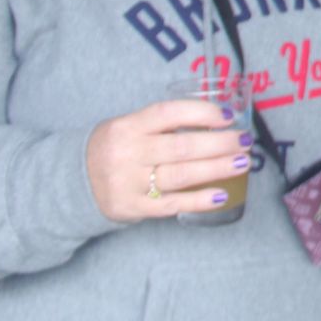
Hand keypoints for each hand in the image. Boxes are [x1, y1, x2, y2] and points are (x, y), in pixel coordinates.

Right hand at [85, 99, 251, 222]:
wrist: (75, 182)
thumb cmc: (117, 147)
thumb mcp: (129, 126)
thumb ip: (162, 124)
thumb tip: (217, 119)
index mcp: (128, 126)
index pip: (169, 113)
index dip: (202, 112)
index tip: (229, 116)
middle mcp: (128, 153)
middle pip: (182, 147)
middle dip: (219, 144)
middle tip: (245, 142)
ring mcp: (129, 183)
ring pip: (181, 176)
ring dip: (217, 169)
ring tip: (242, 163)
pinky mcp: (133, 208)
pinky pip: (172, 204)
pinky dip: (199, 200)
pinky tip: (221, 195)